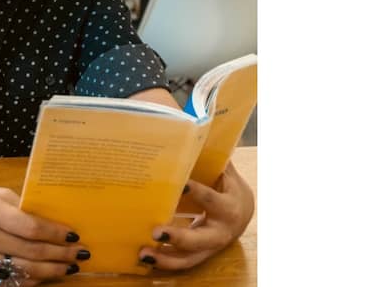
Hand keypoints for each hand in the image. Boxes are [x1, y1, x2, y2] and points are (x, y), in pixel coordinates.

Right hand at [0, 186, 89, 285]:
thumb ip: (22, 207)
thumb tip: (55, 224)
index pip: (30, 227)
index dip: (55, 234)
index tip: (73, 236)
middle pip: (30, 252)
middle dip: (60, 255)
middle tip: (79, 255)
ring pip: (22, 272)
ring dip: (51, 272)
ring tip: (68, 268)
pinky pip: (8, 284)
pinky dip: (30, 281)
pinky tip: (44, 276)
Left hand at [138, 162, 254, 270]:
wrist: (243, 212)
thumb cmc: (227, 185)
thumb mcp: (225, 170)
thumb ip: (209, 154)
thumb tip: (192, 124)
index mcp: (229, 206)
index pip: (212, 199)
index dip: (198, 193)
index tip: (181, 185)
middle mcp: (221, 231)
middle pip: (201, 239)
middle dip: (179, 237)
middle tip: (156, 231)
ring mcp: (210, 247)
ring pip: (189, 258)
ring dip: (165, 257)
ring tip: (143, 252)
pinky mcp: (199, 255)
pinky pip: (181, 263)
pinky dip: (163, 263)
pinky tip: (143, 258)